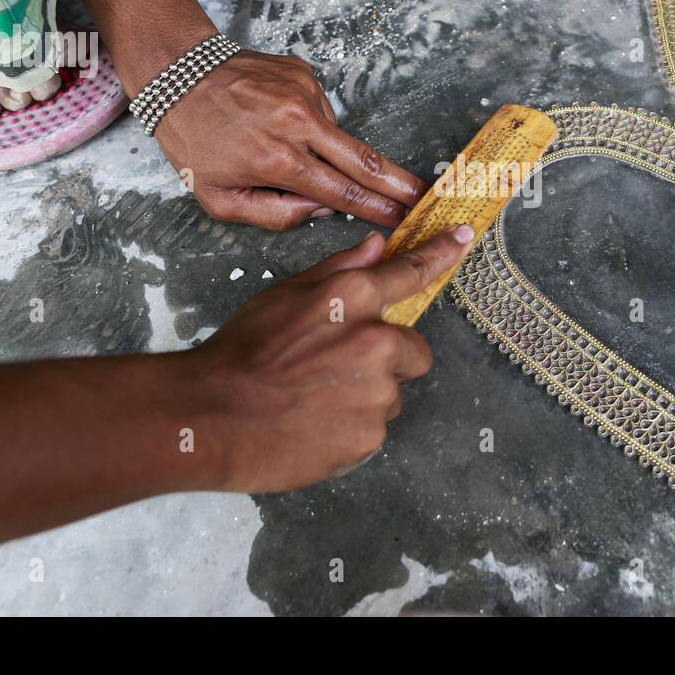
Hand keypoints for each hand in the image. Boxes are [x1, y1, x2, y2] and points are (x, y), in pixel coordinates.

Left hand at [153, 50, 426, 228]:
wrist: (176, 71)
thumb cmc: (192, 138)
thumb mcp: (218, 198)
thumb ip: (274, 215)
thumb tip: (320, 208)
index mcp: (278, 161)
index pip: (344, 192)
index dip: (379, 209)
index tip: (405, 219)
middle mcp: (299, 124)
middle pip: (366, 161)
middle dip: (399, 183)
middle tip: (426, 196)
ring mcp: (305, 94)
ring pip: (337, 136)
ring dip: (326, 150)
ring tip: (277, 145)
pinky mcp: (305, 74)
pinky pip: (321, 111)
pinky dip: (308, 124)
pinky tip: (276, 121)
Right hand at [189, 225, 475, 492]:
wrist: (209, 417)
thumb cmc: (240, 352)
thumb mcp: (283, 295)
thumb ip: (337, 270)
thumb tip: (375, 247)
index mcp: (352, 298)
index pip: (411, 272)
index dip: (442, 253)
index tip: (465, 237)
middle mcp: (375, 341)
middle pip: (413, 351)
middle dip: (387, 360)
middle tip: (335, 369)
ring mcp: (376, 393)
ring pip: (390, 394)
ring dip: (364, 398)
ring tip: (313, 400)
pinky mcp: (369, 436)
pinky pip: (373, 429)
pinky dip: (350, 429)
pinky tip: (312, 425)